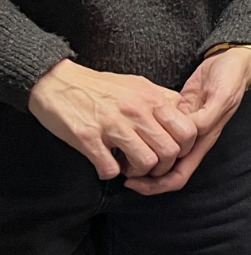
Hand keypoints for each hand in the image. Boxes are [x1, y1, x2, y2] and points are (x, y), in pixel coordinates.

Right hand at [26, 59, 197, 180]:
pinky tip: (106, 164)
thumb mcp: (139, 85)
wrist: (58, 82)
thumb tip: (181, 114)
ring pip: (145, 162)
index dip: (184, 149)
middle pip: (170, 151)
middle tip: (148, 165)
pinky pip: (110, 168)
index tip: (170, 153)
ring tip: (127, 166)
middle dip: (162, 166)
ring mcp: (113, 124)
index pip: (188, 131)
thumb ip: (162, 99)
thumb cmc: (101, 87)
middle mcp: (137, 111)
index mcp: (152, 98)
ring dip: (137, 172)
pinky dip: (110, 173)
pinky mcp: (88, 137)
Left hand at [124, 47, 250, 195]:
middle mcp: (192, 140)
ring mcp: (182, 128)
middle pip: (164, 172)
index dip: (155, 186)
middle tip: (120, 171)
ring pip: (159, 154)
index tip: (132, 181)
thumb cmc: (230, 78)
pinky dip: (145, 135)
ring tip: (121, 153)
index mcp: (203, 141)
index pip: (177, 177)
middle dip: (143, 177)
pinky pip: (159, 132)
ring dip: (143, 157)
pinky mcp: (176, 115)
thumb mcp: (221, 97)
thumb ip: (205, 118)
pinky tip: (131, 131)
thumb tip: (186, 134)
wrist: (232, 61)